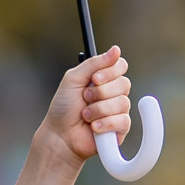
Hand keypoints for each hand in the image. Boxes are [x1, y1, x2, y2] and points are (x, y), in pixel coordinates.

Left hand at [39, 47, 131, 163]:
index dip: (110, 71)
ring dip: (99, 109)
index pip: (120, 66)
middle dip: (100, 92)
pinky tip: (93, 127)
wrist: (60, 135)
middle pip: (124, 83)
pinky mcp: (120, 129)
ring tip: (85, 116)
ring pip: (122, 103)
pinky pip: (123, 121)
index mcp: (104, 79)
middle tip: (85, 98)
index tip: (94, 79)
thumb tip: (116, 49)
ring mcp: (118, 111)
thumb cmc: (63, 108)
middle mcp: (113, 93)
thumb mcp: (74, 79)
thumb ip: (94, 63)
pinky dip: (104, 124)